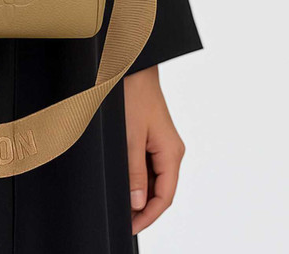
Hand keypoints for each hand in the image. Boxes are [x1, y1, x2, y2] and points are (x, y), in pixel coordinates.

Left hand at [123, 65, 185, 234]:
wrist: (130, 65)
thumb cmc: (133, 95)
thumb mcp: (130, 136)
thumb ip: (134, 171)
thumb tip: (137, 202)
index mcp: (171, 152)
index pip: (164, 196)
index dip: (148, 216)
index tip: (131, 227)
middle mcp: (170, 150)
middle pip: (160, 189)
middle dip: (143, 208)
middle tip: (123, 220)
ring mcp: (161, 143)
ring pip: (153, 178)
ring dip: (139, 193)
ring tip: (120, 206)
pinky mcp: (151, 135)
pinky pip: (147, 164)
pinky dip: (136, 176)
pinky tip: (123, 182)